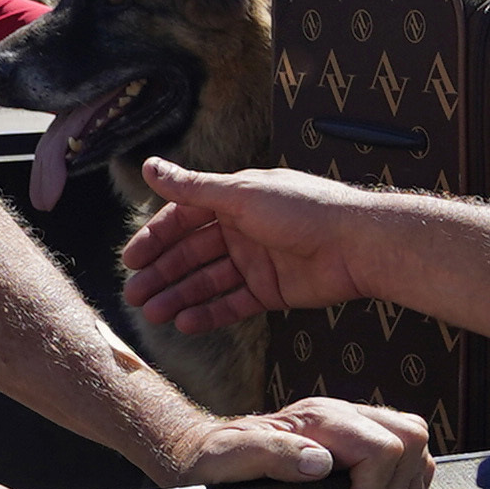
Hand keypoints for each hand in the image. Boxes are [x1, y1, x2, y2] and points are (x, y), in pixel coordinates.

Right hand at [122, 163, 391, 336]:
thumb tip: (149, 166)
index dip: (155, 238)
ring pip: (207, 281)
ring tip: (153, 314)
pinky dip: (209, 313)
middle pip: (191, 253)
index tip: (131, 260)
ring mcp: (256, 261)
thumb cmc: (305, 210)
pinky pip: (232, 303)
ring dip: (179, 296)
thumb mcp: (241, 195)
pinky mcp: (271, 291)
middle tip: (134, 294)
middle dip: (161, 273)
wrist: (358, 244)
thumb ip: (193, 187)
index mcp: (233, 200)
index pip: (183, 219)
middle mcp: (242, 229)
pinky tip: (185, 322)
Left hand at [165, 394, 441, 488]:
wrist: (204, 453)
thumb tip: (322, 463)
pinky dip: (411, 473)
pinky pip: (405, 444)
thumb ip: (273, 455)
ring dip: (410, 482)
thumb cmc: (215, 461)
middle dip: (399, 488)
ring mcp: (350, 422)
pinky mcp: (356, 436)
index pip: (381, 447)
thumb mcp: (231, 459)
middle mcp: (339, 413)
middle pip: (407, 435)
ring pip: (412, 435)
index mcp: (317, 418)